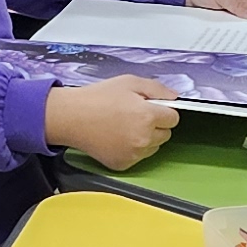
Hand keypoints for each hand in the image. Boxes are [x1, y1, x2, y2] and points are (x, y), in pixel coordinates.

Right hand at [44, 73, 180, 169]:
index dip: (163, 111)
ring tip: (124, 126)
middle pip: (165, 134)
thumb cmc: (97, 98)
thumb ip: (157, 89)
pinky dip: (132, 148)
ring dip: (145, 138)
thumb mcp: (129, 82)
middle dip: (155, 125)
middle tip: (134, 115)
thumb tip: (175, 97)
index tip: (152, 108)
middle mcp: (143, 138)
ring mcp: (133, 154)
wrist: (71, 117)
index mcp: (147, 116)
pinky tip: (117, 137)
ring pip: (153, 146)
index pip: (173, 118)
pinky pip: (138, 156)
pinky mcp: (123, 164)